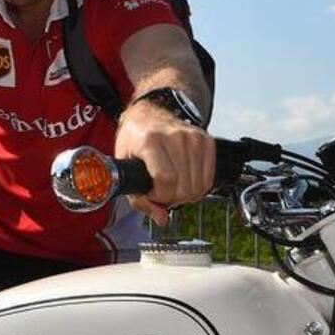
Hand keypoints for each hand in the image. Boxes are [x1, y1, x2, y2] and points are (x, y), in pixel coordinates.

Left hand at [115, 101, 214, 224]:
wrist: (148, 115)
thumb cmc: (134, 140)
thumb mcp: (126, 166)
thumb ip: (140, 199)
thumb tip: (161, 218)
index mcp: (150, 141)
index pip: (166, 179)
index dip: (160, 195)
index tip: (152, 193)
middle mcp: (174, 137)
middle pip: (184, 187)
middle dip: (171, 198)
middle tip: (161, 191)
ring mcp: (193, 137)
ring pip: (198, 186)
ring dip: (185, 194)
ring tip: (172, 185)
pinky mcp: (206, 141)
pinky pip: (208, 179)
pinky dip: (198, 188)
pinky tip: (185, 181)